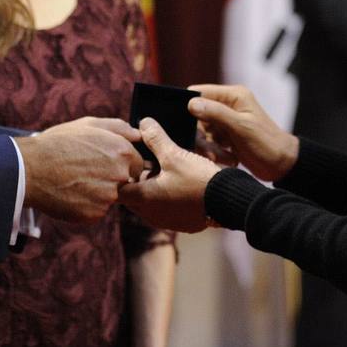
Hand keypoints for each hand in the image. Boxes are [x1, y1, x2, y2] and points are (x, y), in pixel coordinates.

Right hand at [16, 117, 143, 222]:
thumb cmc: (59, 143)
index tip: (102, 163)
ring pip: (110, 197)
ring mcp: (108, 196)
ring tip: (75, 180)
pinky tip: (71, 193)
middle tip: (86, 172)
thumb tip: (137, 134)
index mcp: (122, 151)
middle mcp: (120, 175)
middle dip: (111, 178)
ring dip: (98, 192)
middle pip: (125, 182)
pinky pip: (97, 210)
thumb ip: (119, 128)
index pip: (136, 164)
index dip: (120, 164)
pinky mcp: (95, 213)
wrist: (30, 168)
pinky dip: (87, 205)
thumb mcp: (89, 125)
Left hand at [118, 118, 220, 232]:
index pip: (118, 190)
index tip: (130, 163)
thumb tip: (143, 123)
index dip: (121, 175)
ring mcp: (166, 222)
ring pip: (149, 205)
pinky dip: (167, 199)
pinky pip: (166, 211)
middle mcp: (151, 215)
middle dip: (137, 181)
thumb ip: (155, 139)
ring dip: (152, 190)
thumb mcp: (174, 154)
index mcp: (144, 199)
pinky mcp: (181, 224)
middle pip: (133, 198)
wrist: (227, 201)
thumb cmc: (197, 179)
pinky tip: (179, 185)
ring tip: (164, 172)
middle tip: (147, 164)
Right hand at [186, 83, 298, 181]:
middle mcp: (228, 105)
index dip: (190, 107)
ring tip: (220, 157)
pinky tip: (226, 158)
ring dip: (208, 145)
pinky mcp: (226, 136)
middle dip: (200, 133)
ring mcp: (226, 121)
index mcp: (233, 96)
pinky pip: (209, 141)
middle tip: (209, 150)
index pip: (200, 93)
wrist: (281, 165)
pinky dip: (213, 151)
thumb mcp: (240, 127)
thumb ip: (216, 113)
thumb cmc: (267, 143)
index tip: (186, 124)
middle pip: (197, 115)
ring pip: (202, 130)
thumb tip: (191, 103)